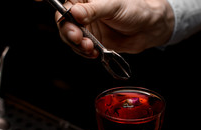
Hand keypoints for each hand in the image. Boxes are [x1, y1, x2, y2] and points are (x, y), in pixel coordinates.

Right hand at [55, 0, 173, 57]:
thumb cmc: (135, 10)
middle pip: (63, 22)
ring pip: (70, 38)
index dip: (51, 2)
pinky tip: (92, 53)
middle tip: (78, 38)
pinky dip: (84, 53)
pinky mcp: (93, 42)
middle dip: (68, 31)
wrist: (148, 29)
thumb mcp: (114, 6)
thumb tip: (74, 12)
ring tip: (89, 47)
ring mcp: (88, 28)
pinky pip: (81, 49)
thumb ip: (93, 10)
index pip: (63, 1)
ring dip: (77, 45)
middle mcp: (83, 12)